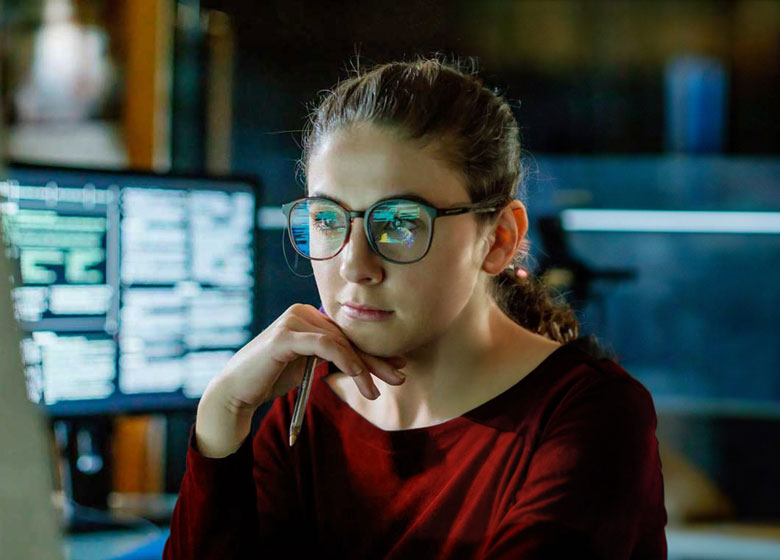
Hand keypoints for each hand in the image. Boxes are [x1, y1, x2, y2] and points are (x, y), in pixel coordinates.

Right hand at [215, 303, 405, 413]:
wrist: (237, 391)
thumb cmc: (272, 378)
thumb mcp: (309, 365)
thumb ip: (331, 355)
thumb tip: (366, 361)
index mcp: (308, 316)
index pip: (348, 334)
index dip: (374, 351)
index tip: (398, 366)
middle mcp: (302, 312)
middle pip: (348, 337)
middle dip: (375, 360)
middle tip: (400, 377)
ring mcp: (292, 320)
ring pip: (340, 342)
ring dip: (362, 369)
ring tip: (375, 392)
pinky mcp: (285, 336)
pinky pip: (325, 345)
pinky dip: (345, 361)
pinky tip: (359, 378)